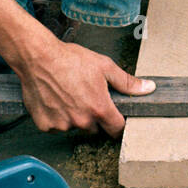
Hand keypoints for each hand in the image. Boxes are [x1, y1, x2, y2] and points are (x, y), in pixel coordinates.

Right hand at [16, 36, 154, 134]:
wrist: (38, 58)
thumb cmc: (70, 59)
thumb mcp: (104, 66)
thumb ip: (126, 82)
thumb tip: (148, 88)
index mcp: (99, 108)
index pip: (116, 129)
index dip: (117, 123)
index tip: (114, 117)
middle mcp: (81, 121)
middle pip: (94, 129)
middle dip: (93, 117)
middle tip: (86, 97)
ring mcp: (62, 125)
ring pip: (74, 127)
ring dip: (74, 117)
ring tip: (68, 95)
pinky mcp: (45, 125)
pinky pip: (55, 126)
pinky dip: (56, 117)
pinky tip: (54, 100)